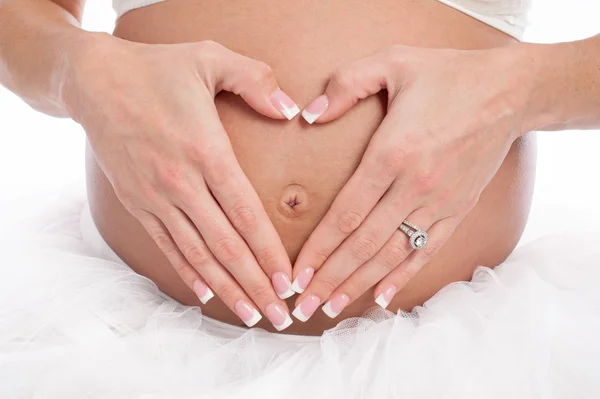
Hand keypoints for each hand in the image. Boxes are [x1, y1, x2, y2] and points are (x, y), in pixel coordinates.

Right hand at [62, 34, 298, 329]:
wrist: (94, 81)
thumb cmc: (157, 69)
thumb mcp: (210, 58)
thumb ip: (256, 80)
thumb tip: (291, 110)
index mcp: (206, 152)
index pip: (246, 214)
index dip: (270, 252)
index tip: (290, 282)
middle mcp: (181, 183)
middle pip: (226, 246)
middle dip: (256, 285)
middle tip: (281, 317)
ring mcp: (156, 197)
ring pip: (198, 255)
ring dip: (227, 289)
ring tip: (252, 316)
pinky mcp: (138, 204)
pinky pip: (167, 247)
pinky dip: (189, 273)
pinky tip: (208, 295)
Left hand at [291, 45, 530, 320]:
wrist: (510, 92)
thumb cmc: (448, 75)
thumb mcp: (392, 62)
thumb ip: (344, 84)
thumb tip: (308, 115)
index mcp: (392, 153)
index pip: (346, 214)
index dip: (318, 249)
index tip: (295, 274)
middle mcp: (415, 185)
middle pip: (364, 244)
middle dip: (330, 278)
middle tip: (302, 305)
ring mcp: (439, 202)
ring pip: (392, 255)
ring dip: (359, 284)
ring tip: (331, 308)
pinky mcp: (458, 210)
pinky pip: (427, 251)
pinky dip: (403, 276)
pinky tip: (381, 297)